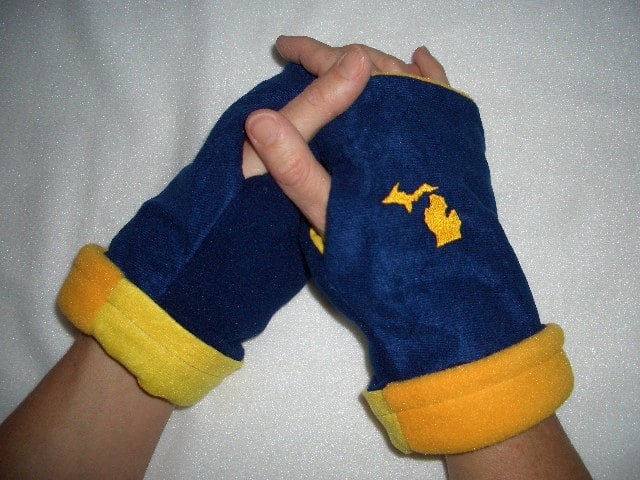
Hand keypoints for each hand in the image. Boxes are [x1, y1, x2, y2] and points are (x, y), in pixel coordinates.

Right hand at [247, 39, 575, 460]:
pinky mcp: (458, 146)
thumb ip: (295, 167)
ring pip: (405, 78)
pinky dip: (430, 74)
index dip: (309, 54)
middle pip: (372, 68)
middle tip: (306, 59)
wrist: (447, 295)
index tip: (283, 48)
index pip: (339, 72)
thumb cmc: (382, 259)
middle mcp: (412, 118)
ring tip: (347, 62)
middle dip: (337, 58)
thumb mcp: (328, 217)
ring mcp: (441, 129)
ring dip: (374, 66)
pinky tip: (420, 60)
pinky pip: (444, 96)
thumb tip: (257, 118)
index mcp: (376, 131)